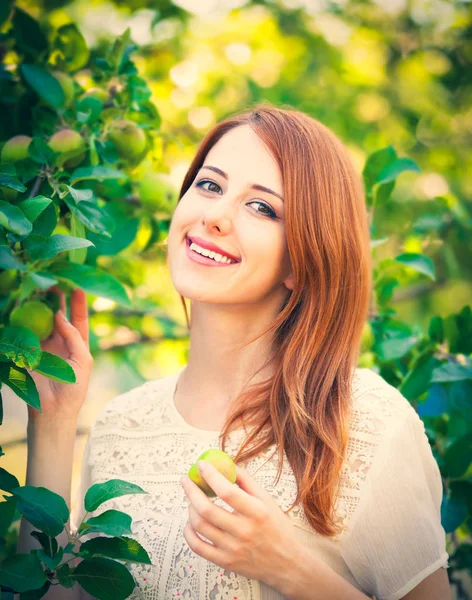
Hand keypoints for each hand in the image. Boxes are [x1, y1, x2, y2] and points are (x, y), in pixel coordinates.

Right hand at [26, 286, 93, 423]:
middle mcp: (60, 343)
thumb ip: (74, 336)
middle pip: (58, 317)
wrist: (54, 409)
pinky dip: (25, 321)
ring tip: (39, 290)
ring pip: (42, 322)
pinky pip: (27, 333)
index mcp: (77, 345)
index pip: (79, 320)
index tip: (78, 287)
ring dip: (40, 307)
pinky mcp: (29, 352)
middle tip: (54, 284)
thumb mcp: (83, 360)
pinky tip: (24, 308)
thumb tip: (60, 316)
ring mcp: (44, 347)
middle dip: (57, 301)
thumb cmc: (74, 387)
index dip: (79, 304)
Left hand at [180, 460, 301, 590]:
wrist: (287, 563)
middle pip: (207, 509)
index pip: (227, 491)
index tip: (201, 464)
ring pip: (199, 526)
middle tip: (186, 480)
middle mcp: (243, 531)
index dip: (211, 475)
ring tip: (191, 499)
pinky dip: (189, 532)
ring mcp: (233, 549)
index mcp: (256, 512)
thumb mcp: (267, 500)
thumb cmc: (277, 527)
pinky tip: (190, 522)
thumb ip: (246, 481)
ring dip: (190, 508)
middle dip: (191, 491)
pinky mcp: (225, 562)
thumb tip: (226, 464)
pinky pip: (198, 547)